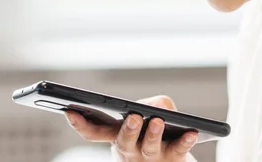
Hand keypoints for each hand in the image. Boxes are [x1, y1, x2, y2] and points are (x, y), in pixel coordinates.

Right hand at [65, 95, 197, 160]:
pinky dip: (185, 141)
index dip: (80, 124)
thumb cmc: (152, 135)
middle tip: (134, 117)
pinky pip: (180, 151)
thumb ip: (149, 105)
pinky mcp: (174, 159)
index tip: (70, 111)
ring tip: (158, 121)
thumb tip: (156, 108)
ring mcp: (152, 157)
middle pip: (124, 143)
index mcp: (116, 138)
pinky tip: (191, 132)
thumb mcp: (143, 119)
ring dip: (153, 135)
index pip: (93, 133)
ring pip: (150, 147)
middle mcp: (131, 151)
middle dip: (128, 131)